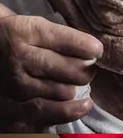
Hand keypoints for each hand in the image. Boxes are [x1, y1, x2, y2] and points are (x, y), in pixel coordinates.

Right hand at [0, 4, 101, 129]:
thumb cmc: (9, 38)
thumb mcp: (26, 25)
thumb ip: (54, 35)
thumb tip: (90, 47)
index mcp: (23, 31)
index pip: (64, 39)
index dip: (86, 46)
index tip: (97, 50)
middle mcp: (19, 58)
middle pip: (70, 70)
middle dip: (86, 70)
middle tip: (88, 68)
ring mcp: (15, 84)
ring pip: (63, 92)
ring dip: (76, 90)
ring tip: (79, 84)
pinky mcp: (12, 105)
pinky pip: (49, 113)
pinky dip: (70, 111)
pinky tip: (83, 106)